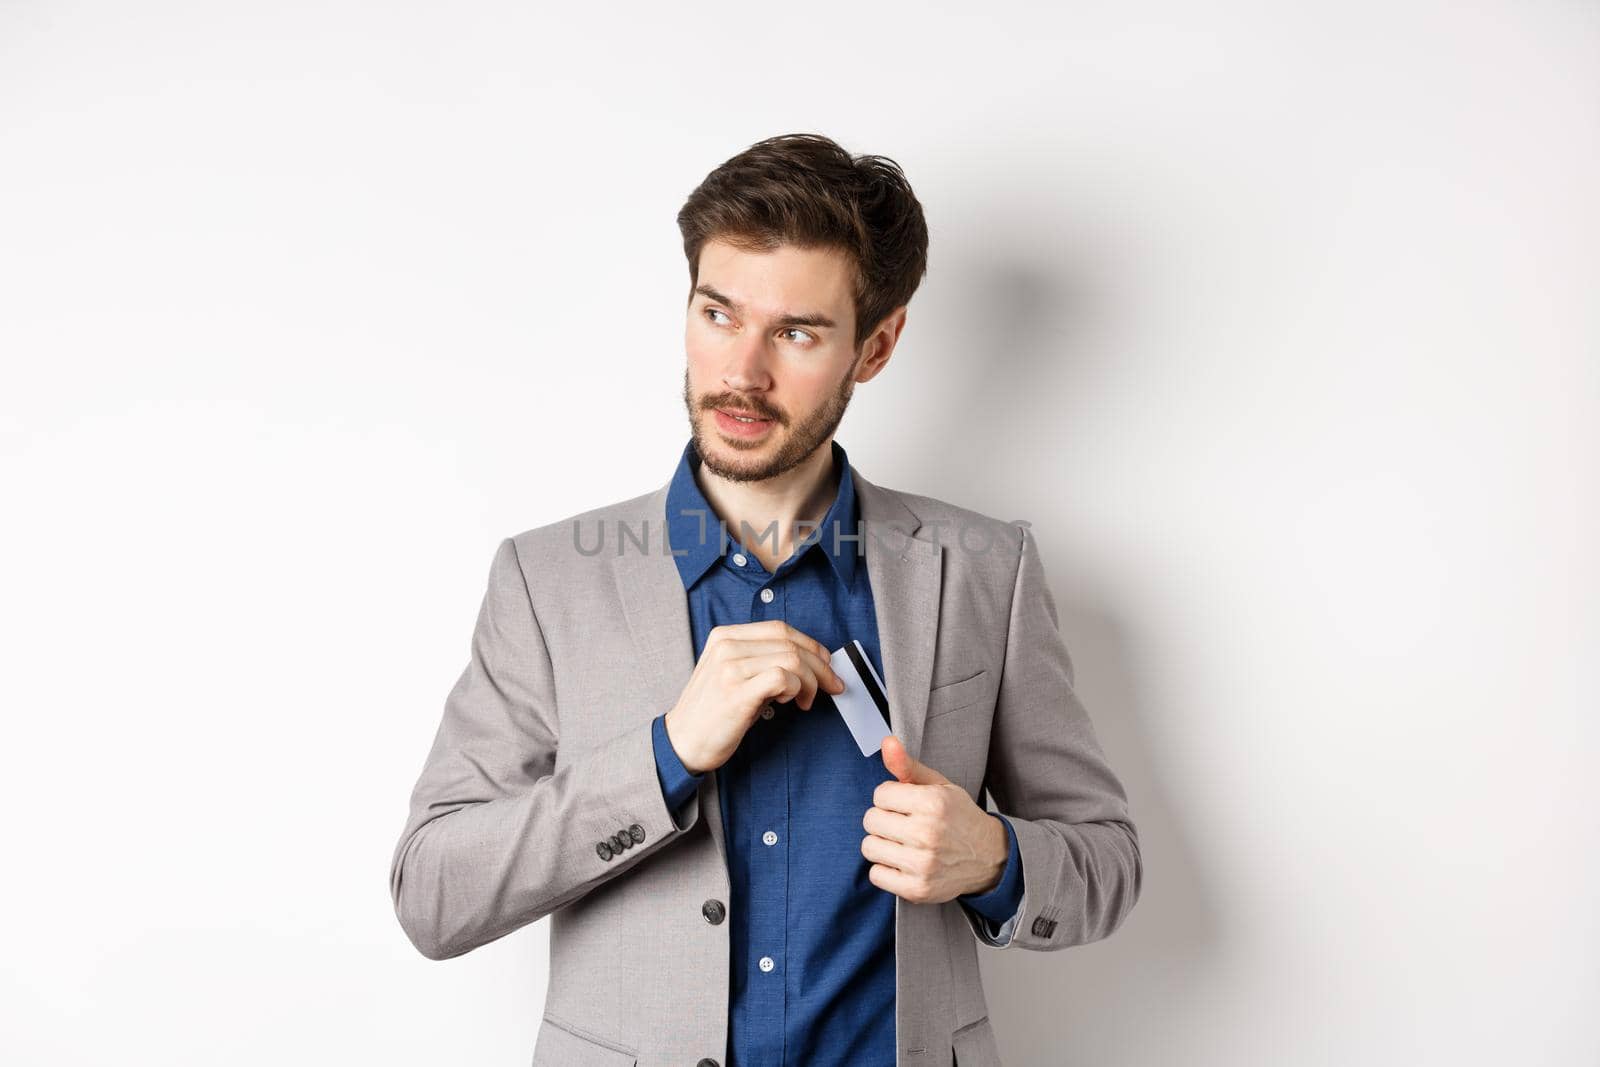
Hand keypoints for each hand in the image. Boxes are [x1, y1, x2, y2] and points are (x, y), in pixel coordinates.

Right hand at [663, 619, 845, 774]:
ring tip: (805, 700)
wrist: (682, 742)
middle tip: (831, 684)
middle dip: (820, 665)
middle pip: (790, 642)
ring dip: (810, 681)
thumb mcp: (732, 674)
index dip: (810, 644)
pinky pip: (783, 678)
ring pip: (792, 659)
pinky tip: (791, 703)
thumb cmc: (712, 712)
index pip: (780, 629)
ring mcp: (730, 667)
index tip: (825, 663)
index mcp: (725, 636)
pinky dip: (796, 689)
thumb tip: (808, 661)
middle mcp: (727, 646)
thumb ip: (761, 660)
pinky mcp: (737, 691)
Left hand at [861, 735, 1008, 902]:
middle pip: (870, 820)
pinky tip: (904, 862)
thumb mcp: (939, 786)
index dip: (891, 798)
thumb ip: (908, 765)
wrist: (989, 857)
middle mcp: (927, 833)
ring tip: (902, 843)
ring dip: (882, 844)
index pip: (880, 794)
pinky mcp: (917, 889)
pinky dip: (885, 869)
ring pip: (869, 847)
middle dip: (884, 819)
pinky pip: (876, 874)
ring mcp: (922, 864)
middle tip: (904, 824)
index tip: (907, 805)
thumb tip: (886, 742)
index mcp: (933, 803)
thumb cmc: (958, 817)